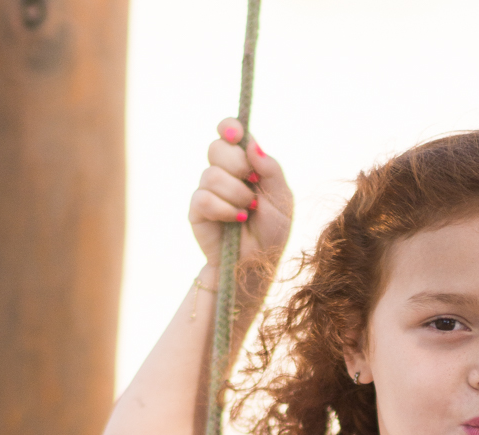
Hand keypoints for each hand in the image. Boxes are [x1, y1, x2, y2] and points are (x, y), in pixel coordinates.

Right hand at [188, 119, 293, 269]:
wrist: (258, 263)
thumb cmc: (272, 231)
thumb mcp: (282, 199)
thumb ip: (271, 170)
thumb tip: (252, 144)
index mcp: (246, 164)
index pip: (230, 132)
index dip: (229, 127)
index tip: (235, 135)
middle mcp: (224, 173)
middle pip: (217, 147)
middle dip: (237, 164)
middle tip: (253, 183)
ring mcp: (208, 190)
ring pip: (211, 174)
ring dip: (236, 194)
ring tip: (248, 210)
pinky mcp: (197, 210)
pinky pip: (204, 198)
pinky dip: (225, 209)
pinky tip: (236, 219)